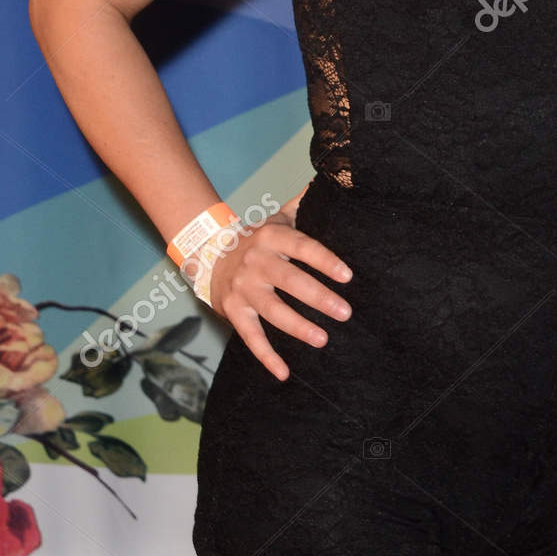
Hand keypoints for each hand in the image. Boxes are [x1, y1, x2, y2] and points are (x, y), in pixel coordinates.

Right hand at [207, 192, 351, 381]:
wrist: (208, 254)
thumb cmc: (257, 238)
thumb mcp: (278, 216)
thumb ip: (305, 204)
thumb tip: (334, 181)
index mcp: (272, 237)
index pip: (302, 247)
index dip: (325, 261)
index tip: (348, 275)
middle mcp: (256, 263)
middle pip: (290, 281)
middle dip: (318, 298)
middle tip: (345, 312)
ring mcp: (243, 290)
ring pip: (272, 311)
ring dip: (298, 327)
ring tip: (323, 339)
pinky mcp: (234, 312)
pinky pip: (251, 338)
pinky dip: (267, 358)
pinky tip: (285, 373)